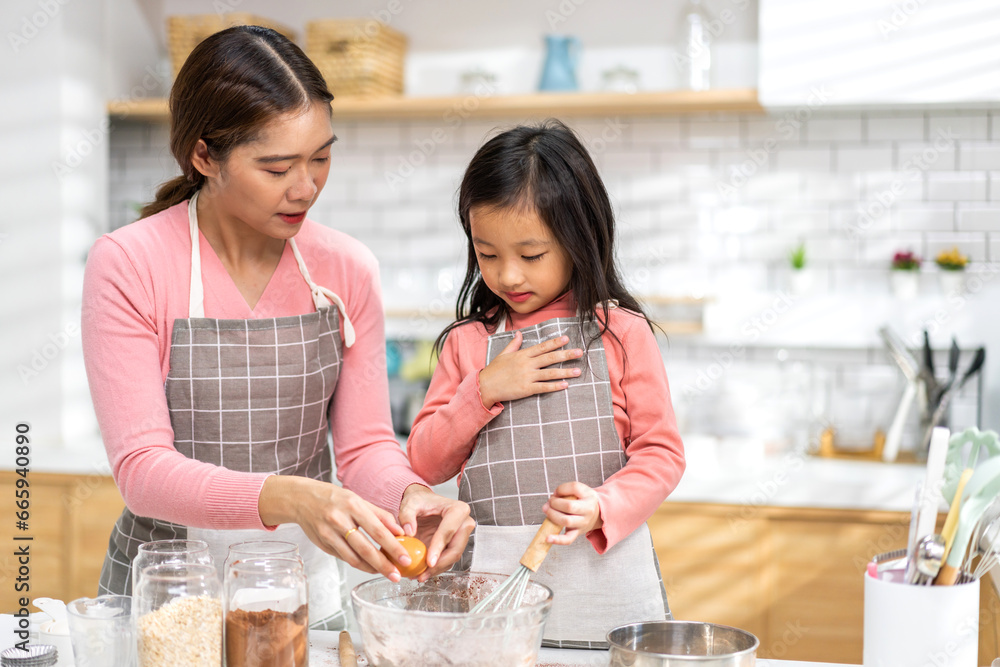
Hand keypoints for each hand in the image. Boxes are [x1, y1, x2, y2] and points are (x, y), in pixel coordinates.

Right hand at [258, 476, 410, 581]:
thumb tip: (400, 532)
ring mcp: (328, 534)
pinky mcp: (322, 545)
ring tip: (385, 572)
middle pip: (365, 549)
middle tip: (397, 575)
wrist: (302, 499)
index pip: (377, 530)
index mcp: (353, 506)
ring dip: (371, 568)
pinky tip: (369, 566)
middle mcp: (339, 520)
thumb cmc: (335, 498)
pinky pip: (343, 558)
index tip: (405, 559)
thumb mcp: (359, 500)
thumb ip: (380, 516)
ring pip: (353, 558)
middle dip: (383, 565)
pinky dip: (358, 564)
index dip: (393, 547)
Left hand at [397, 484, 475, 582]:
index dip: (439, 548)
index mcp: (458, 509)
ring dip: (437, 569)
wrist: (423, 503)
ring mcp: (461, 536)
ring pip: (453, 557)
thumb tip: (408, 532)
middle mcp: (464, 523)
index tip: (428, 562)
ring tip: (419, 576)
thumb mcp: (410, 503)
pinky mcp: (454, 545)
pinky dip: (436, 568)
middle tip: (423, 574)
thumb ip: (407, 515)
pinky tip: (422, 573)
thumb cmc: (420, 500)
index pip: (449, 531)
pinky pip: (448, 560)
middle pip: (455, 548)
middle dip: (439, 564)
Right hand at [478, 331, 582, 407]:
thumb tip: (520, 333)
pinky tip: (565, 385)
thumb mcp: (503, 354)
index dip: (555, 342)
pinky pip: (543, 387)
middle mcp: (527, 364)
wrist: (485, 386)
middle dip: (566, 355)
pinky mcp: (526, 389)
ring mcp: (527, 377)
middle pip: (550, 358)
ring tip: (578, 371)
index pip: (542, 347)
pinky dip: (555, 386)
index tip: (567, 338)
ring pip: (550, 373)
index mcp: (522, 354)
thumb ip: (514, 344)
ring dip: (565, 372)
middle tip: (580, 352)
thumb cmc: (494, 370)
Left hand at [542, 481, 602, 545]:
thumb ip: (566, 489)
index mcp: (589, 498)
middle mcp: (588, 512)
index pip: (574, 489)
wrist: (597, 514)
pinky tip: (548, 538)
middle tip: (550, 502)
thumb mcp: (580, 490)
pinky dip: (557, 540)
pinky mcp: (576, 533)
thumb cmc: (584, 500)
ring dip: (552, 514)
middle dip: (555, 502)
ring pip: (566, 521)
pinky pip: (568, 539)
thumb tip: (553, 498)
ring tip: (547, 510)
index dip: (561, 489)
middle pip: (569, 506)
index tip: (557, 493)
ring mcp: (582, 524)